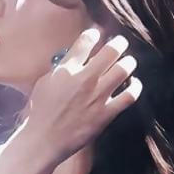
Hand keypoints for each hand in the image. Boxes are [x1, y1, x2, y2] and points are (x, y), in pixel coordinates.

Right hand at [19, 27, 142, 164]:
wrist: (43, 139)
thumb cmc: (38, 113)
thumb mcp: (44, 83)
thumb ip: (60, 70)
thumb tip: (72, 60)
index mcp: (66, 69)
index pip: (85, 41)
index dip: (93, 34)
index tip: (96, 34)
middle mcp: (84, 79)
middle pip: (111, 51)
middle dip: (119, 43)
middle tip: (121, 43)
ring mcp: (97, 96)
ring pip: (124, 69)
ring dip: (129, 62)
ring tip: (129, 62)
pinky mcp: (106, 113)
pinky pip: (129, 96)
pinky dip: (135, 87)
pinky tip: (134, 84)